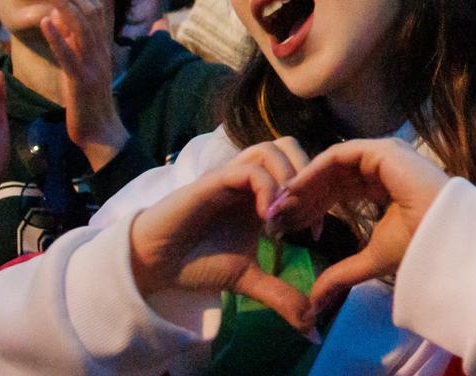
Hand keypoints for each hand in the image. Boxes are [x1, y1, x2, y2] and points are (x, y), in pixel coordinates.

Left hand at [38, 0, 127, 170]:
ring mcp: (94, 65)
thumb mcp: (81, 65)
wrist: (100, 132)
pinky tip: (45, 22)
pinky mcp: (82, 81)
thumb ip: (73, 41)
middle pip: (90, 12)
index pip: (94, 9)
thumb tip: (58, 16)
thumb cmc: (88, 100)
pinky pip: (69, 56)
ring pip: (82, 28)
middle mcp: (101, 51)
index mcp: (101, 47)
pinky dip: (58, 37)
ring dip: (65, 5)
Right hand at [128, 139, 314, 331]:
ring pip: (271, 149)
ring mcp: (232, 176)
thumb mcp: (249, 280)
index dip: (317, 196)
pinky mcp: (214, 179)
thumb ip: (281, 296)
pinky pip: (249, 170)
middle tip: (305, 214)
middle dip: (309, 174)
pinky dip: (266, 188)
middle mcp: (249, 180)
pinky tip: (267, 220)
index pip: (300, 170)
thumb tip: (312, 328)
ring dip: (287, 177)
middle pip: (290, 146)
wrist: (158, 263)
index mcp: (260, 195)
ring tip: (286, 214)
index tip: (315, 234)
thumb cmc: (199, 262)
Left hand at [272, 138, 449, 315]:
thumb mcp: (371, 261)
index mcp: (384, 187)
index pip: (339, 191)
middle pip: (330, 177)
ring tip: (279, 204)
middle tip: (275, 215)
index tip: (288, 227)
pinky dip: (313, 171)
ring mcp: (382, 155)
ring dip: (303, 183)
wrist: (447, 238)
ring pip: (330, 165)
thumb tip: (315, 302)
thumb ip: (341, 275)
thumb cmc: (419, 247)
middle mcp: (383, 166)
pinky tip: (294, 190)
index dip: (312, 207)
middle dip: (302, 196)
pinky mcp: (381, 150)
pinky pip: (337, 156)